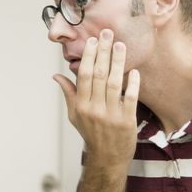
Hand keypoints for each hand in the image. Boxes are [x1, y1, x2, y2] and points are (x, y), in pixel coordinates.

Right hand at [54, 29, 139, 168]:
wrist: (108, 158)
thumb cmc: (91, 133)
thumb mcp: (74, 115)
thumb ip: (68, 93)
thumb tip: (56, 75)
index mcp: (81, 105)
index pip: (84, 75)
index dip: (89, 56)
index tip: (93, 41)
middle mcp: (94, 108)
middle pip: (98, 75)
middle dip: (103, 52)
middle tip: (107, 33)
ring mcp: (111, 115)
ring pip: (114, 83)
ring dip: (118, 62)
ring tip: (121, 45)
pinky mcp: (127, 121)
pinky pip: (130, 98)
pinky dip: (133, 84)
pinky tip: (134, 70)